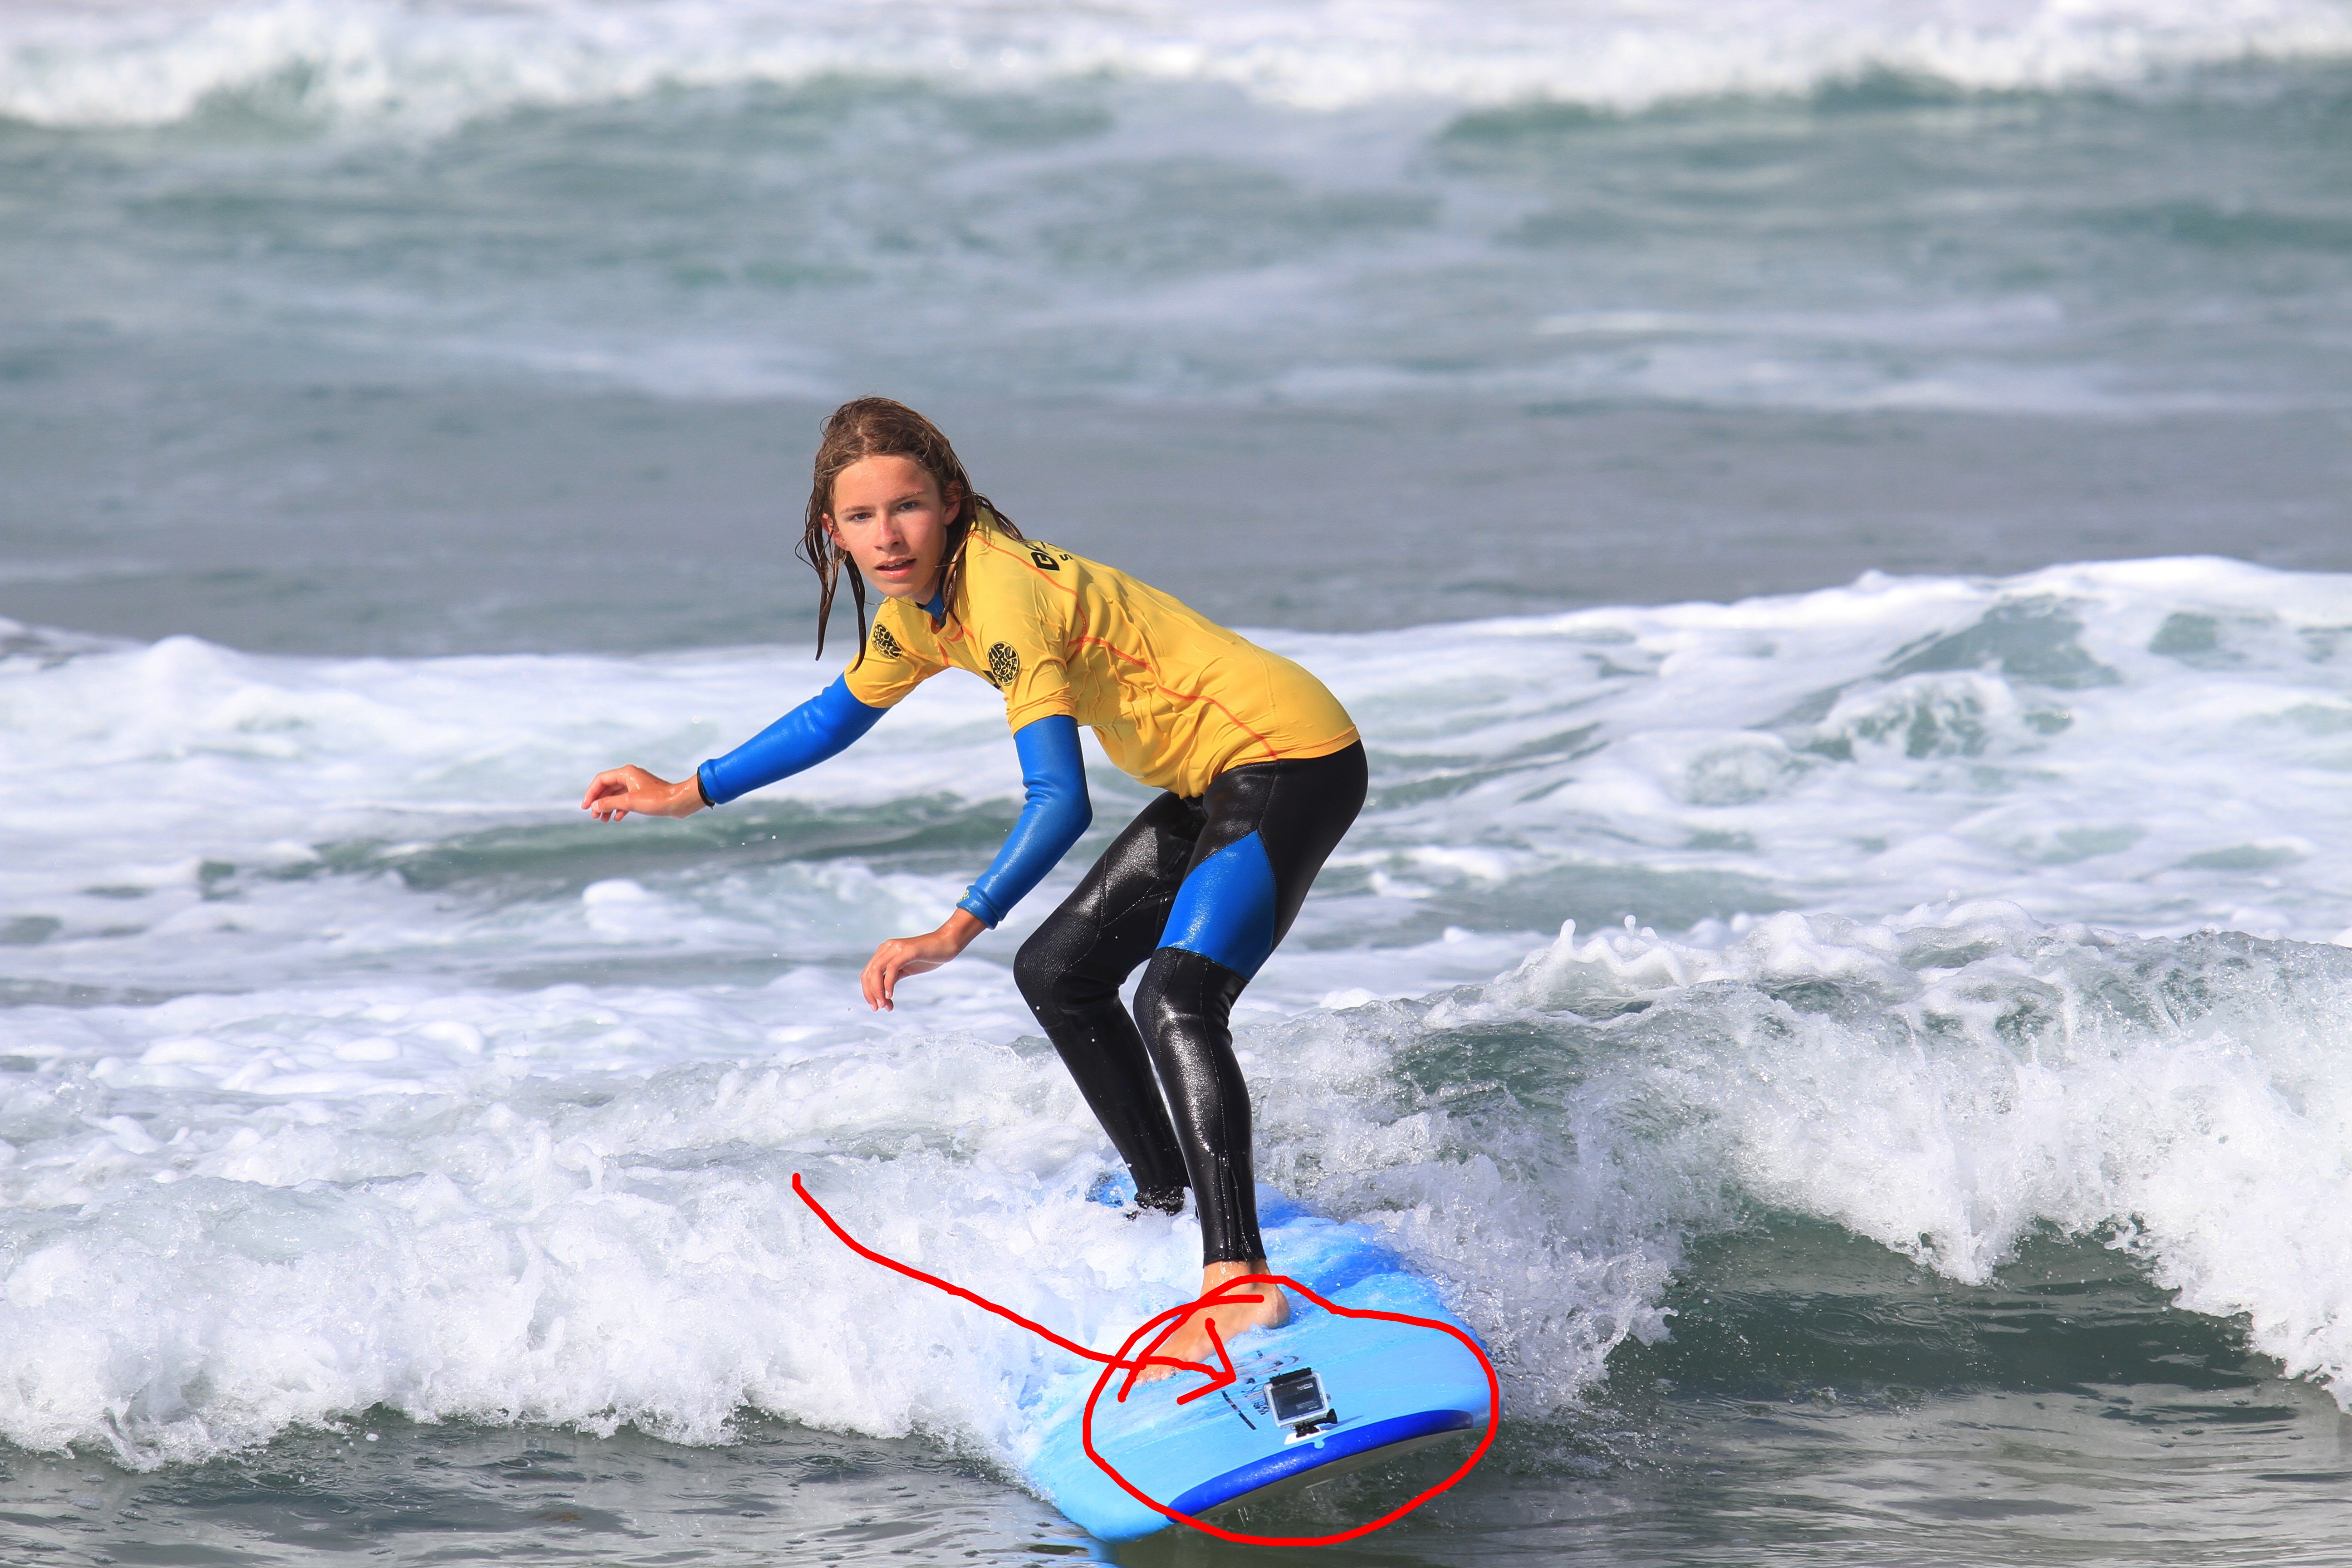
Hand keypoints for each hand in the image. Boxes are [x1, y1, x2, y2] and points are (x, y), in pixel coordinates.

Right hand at [581, 765, 702, 822]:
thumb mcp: (629, 802)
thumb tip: (594, 806)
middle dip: (599, 801)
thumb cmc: (657, 799)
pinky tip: (618, 818)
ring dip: (608, 806)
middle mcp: (630, 776)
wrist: (679, 802)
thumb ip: (609, 803)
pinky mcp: (644, 794)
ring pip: (617, 795)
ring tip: (603, 820)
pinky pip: (626, 800)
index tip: (586, 807)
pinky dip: (620, 808)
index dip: (591, 792)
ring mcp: (637, 785)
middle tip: (593, 816)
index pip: (601, 780)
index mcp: (626, 773)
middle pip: (608, 787)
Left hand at [862, 909, 986, 1010]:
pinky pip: (891, 968)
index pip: (867, 973)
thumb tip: (883, 997)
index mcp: (884, 951)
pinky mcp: (907, 951)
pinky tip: (890, 995)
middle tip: (878, 1008)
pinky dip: (888, 983)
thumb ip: (892, 978)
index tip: (876, 1006)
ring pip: (876, 971)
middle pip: (868, 974)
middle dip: (870, 994)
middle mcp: (887, 947)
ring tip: (884, 1005)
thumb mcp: (906, 968)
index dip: (868, 992)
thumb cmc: (927, 957)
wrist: (946, 943)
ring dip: (877, 991)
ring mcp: (896, 948)